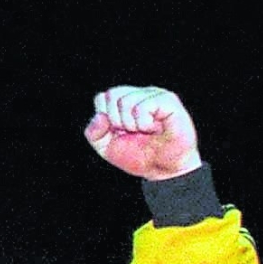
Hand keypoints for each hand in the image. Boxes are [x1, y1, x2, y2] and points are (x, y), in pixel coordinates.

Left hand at [84, 86, 201, 179]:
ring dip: (132, 125)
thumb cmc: (139, 156)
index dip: (105, 119)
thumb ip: (94, 133)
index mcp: (124, 100)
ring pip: (125, 101)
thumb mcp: (106, 148)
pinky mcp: (168, 100)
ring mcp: (154, 94)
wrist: (164, 170)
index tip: (119, 132)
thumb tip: (100, 116)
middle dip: (117, 121)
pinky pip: (142, 107)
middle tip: (134, 132)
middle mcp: (139, 93)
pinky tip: (155, 128)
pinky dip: (144, 124)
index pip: (101, 98)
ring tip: (146, 131)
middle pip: (111, 95)